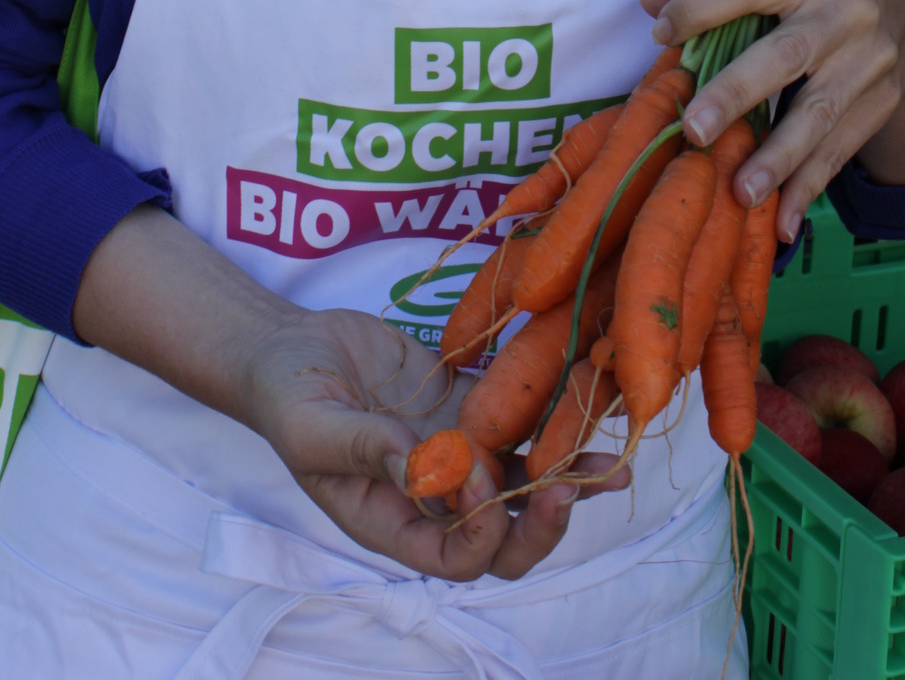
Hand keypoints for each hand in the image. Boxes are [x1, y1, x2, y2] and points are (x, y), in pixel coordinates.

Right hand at [73, 206, 626, 583]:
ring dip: (570, 479)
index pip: (455, 558)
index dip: (480, 532)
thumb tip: (426, 469)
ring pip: (524, 486)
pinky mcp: (467, 407)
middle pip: (503, 541)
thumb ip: (366, 448)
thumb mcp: (312, 426)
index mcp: (392, 522)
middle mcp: (433, 500)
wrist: (290, 346)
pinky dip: (555, 422)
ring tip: (616, 466)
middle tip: (568, 491)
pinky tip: (590, 404)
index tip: (479, 480)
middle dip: (541, 526)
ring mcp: (456, 454)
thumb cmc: (287, 396)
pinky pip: (520, 425)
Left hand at [639, 0, 904, 244]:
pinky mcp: (884, 102)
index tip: (661, 32)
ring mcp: (872, 62)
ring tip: (740, 192)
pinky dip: (808, 188)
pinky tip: (780, 223)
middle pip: (788, 56)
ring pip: (820, 114)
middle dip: (738, 93)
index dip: (704, 5)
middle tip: (695, 130)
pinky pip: (842, 150)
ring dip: (778, 159)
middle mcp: (848, 13)